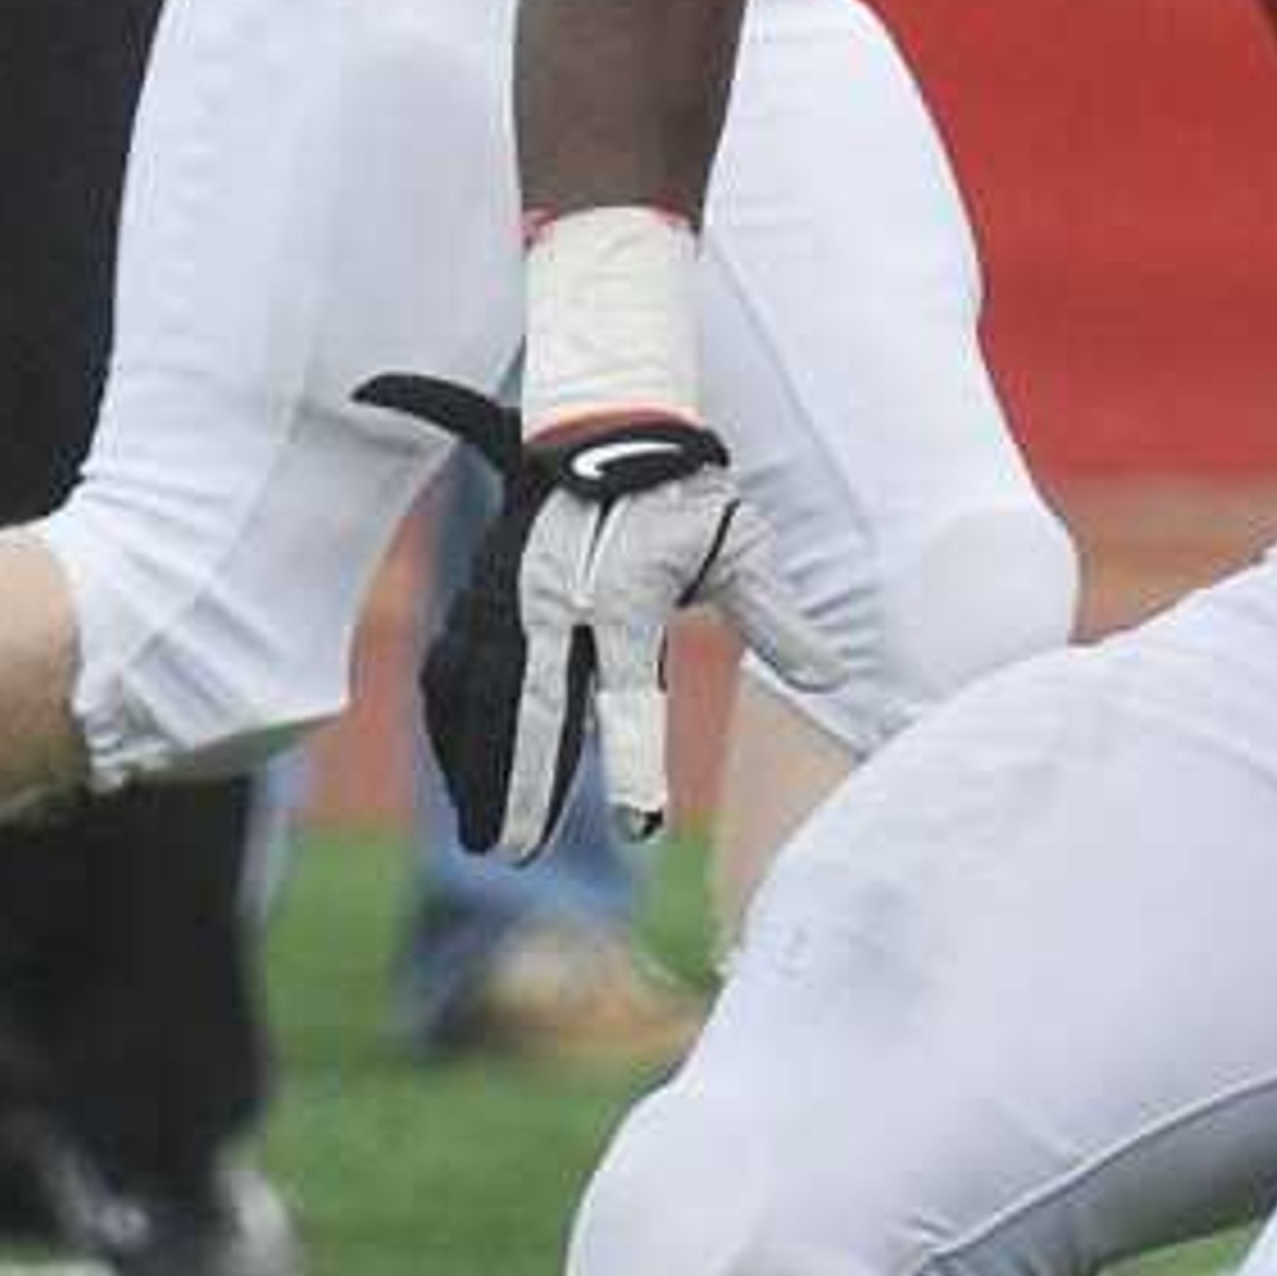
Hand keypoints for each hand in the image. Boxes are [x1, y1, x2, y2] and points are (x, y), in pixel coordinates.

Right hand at [358, 375, 828, 861]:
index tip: (641, 826)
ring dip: (474, 764)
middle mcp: (558, 601)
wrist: (609, 421)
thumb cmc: (683, 490)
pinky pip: (451, 661)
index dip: (634, 766)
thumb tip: (828, 677)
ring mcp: (511, 595)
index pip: (629, 700)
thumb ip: (776, 619)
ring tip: (477, 830)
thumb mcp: (742, 547)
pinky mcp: (485, 587)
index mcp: (626, 598)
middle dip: (521, 787)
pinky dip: (447, 718)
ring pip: (480, 694)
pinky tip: (454, 762)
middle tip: (511, 854)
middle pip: (531, 712)